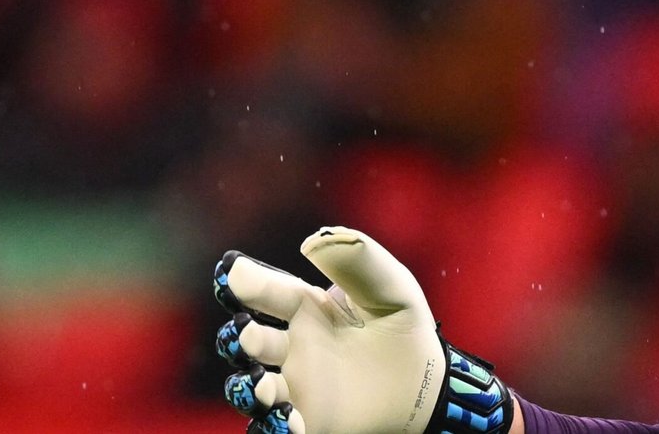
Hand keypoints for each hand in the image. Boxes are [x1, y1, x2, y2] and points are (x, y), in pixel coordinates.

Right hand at [211, 225, 511, 433]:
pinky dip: (276, 425)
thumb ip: (358, 260)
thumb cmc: (403, 326)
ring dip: (248, 387)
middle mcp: (292, 346)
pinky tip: (290, 420)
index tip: (234, 273)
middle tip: (248, 334)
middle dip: (240, 337)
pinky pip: (277, 426)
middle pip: (249, 341)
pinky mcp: (308, 420)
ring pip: (252, 388)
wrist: (424, 382)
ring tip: (261, 386)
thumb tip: (311, 243)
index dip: (249, 282)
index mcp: (307, 308)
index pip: (270, 291)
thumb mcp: (391, 287)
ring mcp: (296, 386)